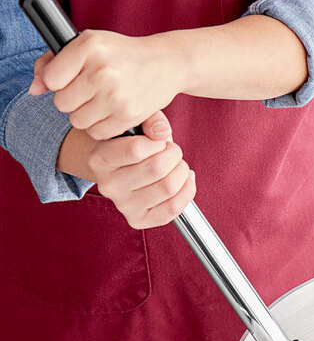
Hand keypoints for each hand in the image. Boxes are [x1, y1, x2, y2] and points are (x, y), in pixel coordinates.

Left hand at [29, 30, 183, 139]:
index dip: (58, 82)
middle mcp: (101, 70)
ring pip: (78, 121)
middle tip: (89, 93)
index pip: (51, 80)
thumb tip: (34, 90)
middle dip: (72, 101)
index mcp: (89, 46)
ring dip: (86, 116)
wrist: (166, 64)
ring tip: (100, 103)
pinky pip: (98, 132)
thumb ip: (53, 63)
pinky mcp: (128, 115)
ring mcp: (116, 95)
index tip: (72, 79)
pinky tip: (111, 113)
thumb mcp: (89, 45)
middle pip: (62, 103)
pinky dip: (101, 127)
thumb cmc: (122, 55)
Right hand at [86, 112, 195, 228]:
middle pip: (157, 169)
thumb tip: (162, 133)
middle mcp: (108, 185)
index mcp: (100, 158)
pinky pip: (172, 209)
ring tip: (178, 165)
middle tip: (173, 152)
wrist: (125, 169)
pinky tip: (185, 180)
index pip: (136, 149)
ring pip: (168, 187)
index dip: (158, 142)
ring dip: (182, 171)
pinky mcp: (138, 220)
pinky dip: (187, 191)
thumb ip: (151, 120)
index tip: (160, 141)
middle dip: (174, 155)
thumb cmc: (135, 143)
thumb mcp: (138, 123)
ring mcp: (123, 205)